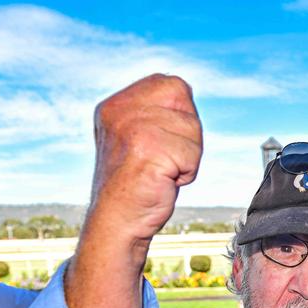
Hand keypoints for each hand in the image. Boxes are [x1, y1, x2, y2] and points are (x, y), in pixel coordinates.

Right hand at [89, 74, 202, 241]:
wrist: (116, 222)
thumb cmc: (135, 184)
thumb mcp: (137, 136)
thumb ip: (154, 111)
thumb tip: (183, 89)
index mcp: (115, 105)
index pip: (173, 84)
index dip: (180, 116)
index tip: (160, 143)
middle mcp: (120, 111)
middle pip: (186, 104)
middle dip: (187, 136)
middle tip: (163, 160)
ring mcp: (132, 128)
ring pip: (193, 130)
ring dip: (187, 157)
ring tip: (160, 172)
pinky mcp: (148, 149)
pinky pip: (192, 155)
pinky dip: (186, 173)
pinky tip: (162, 181)